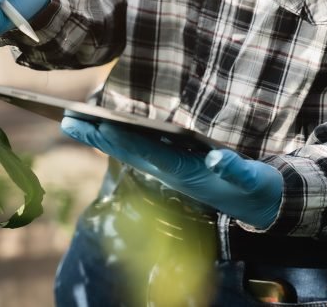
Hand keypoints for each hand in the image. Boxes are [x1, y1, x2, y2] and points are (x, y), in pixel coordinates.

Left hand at [61, 116, 283, 228]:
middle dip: (97, 136)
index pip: (147, 154)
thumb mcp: (251, 181)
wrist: (260, 205)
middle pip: (127, 151)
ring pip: (129, 151)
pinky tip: (100, 128)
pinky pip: (140, 151)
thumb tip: (219, 160)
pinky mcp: (174, 166)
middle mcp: (170, 172)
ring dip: (101, 137)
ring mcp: (170, 170)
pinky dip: (119, 139)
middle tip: (67, 120)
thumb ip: (237, 171)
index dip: (122, 139)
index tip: (97, 123)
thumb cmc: (254, 189)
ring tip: (75, 121)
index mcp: (185, 174)